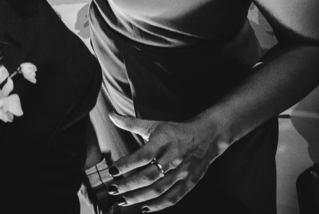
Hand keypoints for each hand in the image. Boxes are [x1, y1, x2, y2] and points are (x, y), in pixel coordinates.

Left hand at [104, 114, 223, 210]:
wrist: (207, 137)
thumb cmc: (175, 131)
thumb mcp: (155, 124)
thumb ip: (131, 122)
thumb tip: (110, 114)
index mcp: (164, 140)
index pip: (143, 155)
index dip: (127, 164)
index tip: (112, 171)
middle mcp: (174, 157)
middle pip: (149, 175)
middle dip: (129, 184)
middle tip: (112, 189)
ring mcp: (183, 171)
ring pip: (160, 189)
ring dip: (139, 197)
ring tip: (123, 200)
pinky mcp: (190, 182)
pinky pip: (174, 197)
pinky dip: (159, 205)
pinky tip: (144, 209)